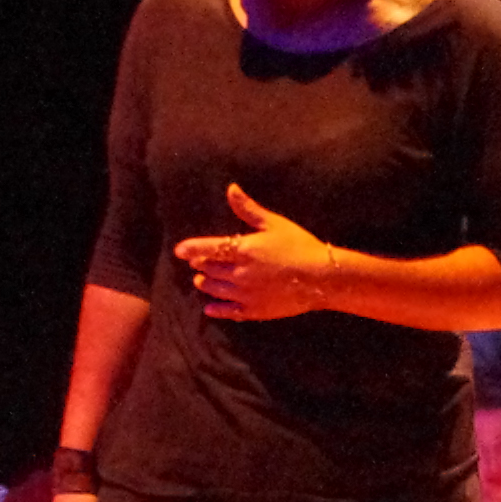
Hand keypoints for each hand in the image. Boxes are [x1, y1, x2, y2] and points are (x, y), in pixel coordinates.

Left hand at [174, 184, 338, 320]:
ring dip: (205, 284)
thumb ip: (248, 209)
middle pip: (211, 270)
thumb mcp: (274, 224)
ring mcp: (246, 294)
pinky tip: (210, 309)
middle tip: (197, 264)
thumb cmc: (300, 246)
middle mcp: (239, 273)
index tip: (179, 251)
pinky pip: (229, 312)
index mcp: (243, 249)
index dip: (192, 249)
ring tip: (200, 282)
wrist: (321, 278)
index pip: (209, 249)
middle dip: (201, 265)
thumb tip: (231, 189)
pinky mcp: (254, 310)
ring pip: (216, 290)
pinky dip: (217, 310)